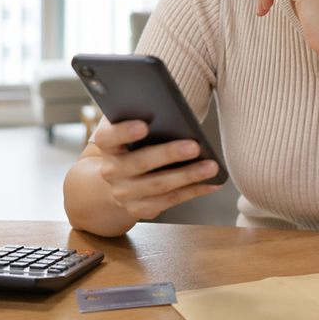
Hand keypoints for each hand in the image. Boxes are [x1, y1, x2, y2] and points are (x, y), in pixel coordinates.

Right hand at [90, 119, 221, 220]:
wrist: (114, 183)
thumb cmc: (131, 146)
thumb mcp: (128, 131)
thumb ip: (140, 119)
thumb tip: (171, 110)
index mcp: (107, 146)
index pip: (109, 137)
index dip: (124, 132)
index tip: (144, 125)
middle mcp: (112, 171)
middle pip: (140, 163)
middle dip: (169, 154)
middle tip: (195, 146)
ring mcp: (125, 193)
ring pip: (159, 185)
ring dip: (188, 176)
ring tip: (212, 166)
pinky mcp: (140, 209)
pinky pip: (170, 200)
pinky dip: (193, 191)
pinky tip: (212, 184)